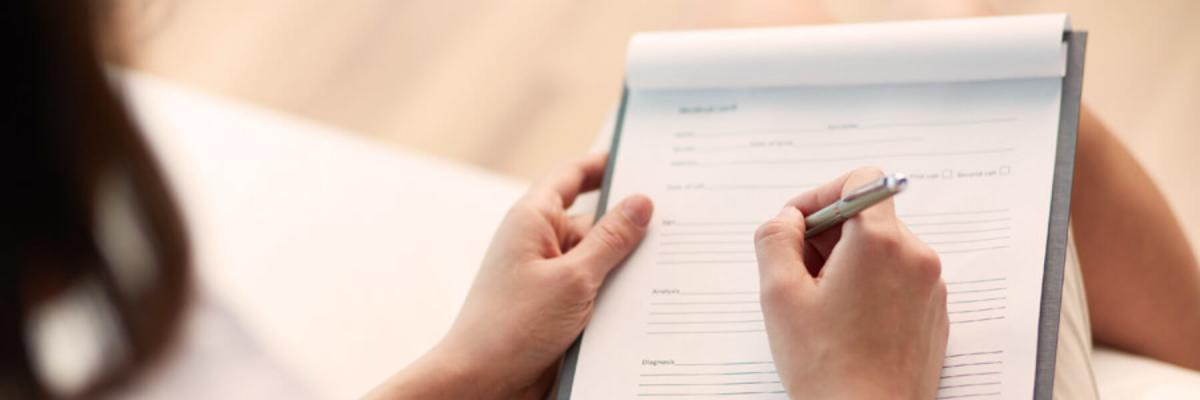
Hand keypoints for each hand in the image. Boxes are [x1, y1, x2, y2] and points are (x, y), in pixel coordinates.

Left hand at [368, 152, 652, 398]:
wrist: (482, 383)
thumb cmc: (512, 327)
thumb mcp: (574, 278)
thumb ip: (611, 239)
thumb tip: (641, 203)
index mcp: (533, 219)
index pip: (572, 176)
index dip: (604, 163)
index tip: (641, 157)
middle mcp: (539, 242)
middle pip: (594, 220)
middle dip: (630, 223)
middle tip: (678, 219)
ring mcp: (548, 276)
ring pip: (599, 259)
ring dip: (626, 265)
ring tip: (672, 263)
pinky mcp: (556, 307)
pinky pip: (594, 289)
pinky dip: (617, 292)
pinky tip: (649, 300)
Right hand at [754, 168, 947, 398]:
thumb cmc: (826, 367)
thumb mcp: (779, 294)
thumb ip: (775, 239)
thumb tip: (787, 220)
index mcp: (880, 243)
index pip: (861, 180)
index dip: (821, 196)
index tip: (798, 227)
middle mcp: (915, 257)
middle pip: (868, 216)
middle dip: (827, 235)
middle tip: (796, 273)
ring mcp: (930, 287)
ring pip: (881, 249)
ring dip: (846, 263)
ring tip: (819, 305)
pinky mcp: (933, 314)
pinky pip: (897, 280)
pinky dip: (868, 287)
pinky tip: (843, 323)